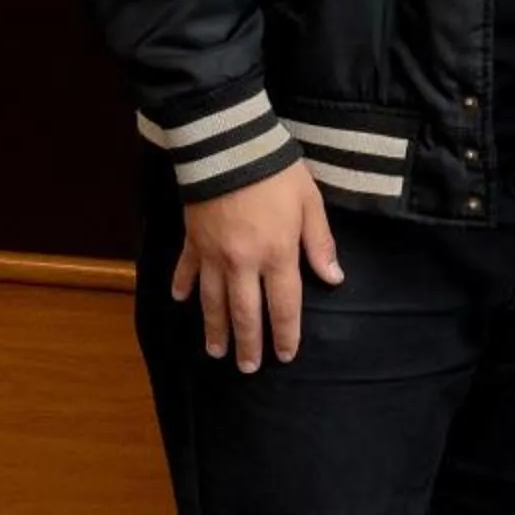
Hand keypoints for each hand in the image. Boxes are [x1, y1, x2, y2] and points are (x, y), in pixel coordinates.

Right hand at [170, 164, 342, 371]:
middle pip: (245, 313)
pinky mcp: (193, 239)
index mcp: (277, 254)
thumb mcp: (310, 204)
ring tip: (215, 351)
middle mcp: (243, 263)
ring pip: (212, 301)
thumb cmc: (276, 172)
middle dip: (247, 344)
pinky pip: (185, 269)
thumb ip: (320, 244)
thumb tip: (334, 278)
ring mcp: (213, 254)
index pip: (284, 306)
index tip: (284, 356)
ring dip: (214, 328)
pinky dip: (182, 286)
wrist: (228, 145)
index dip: (286, 333)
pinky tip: (180, 302)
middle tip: (246, 368)